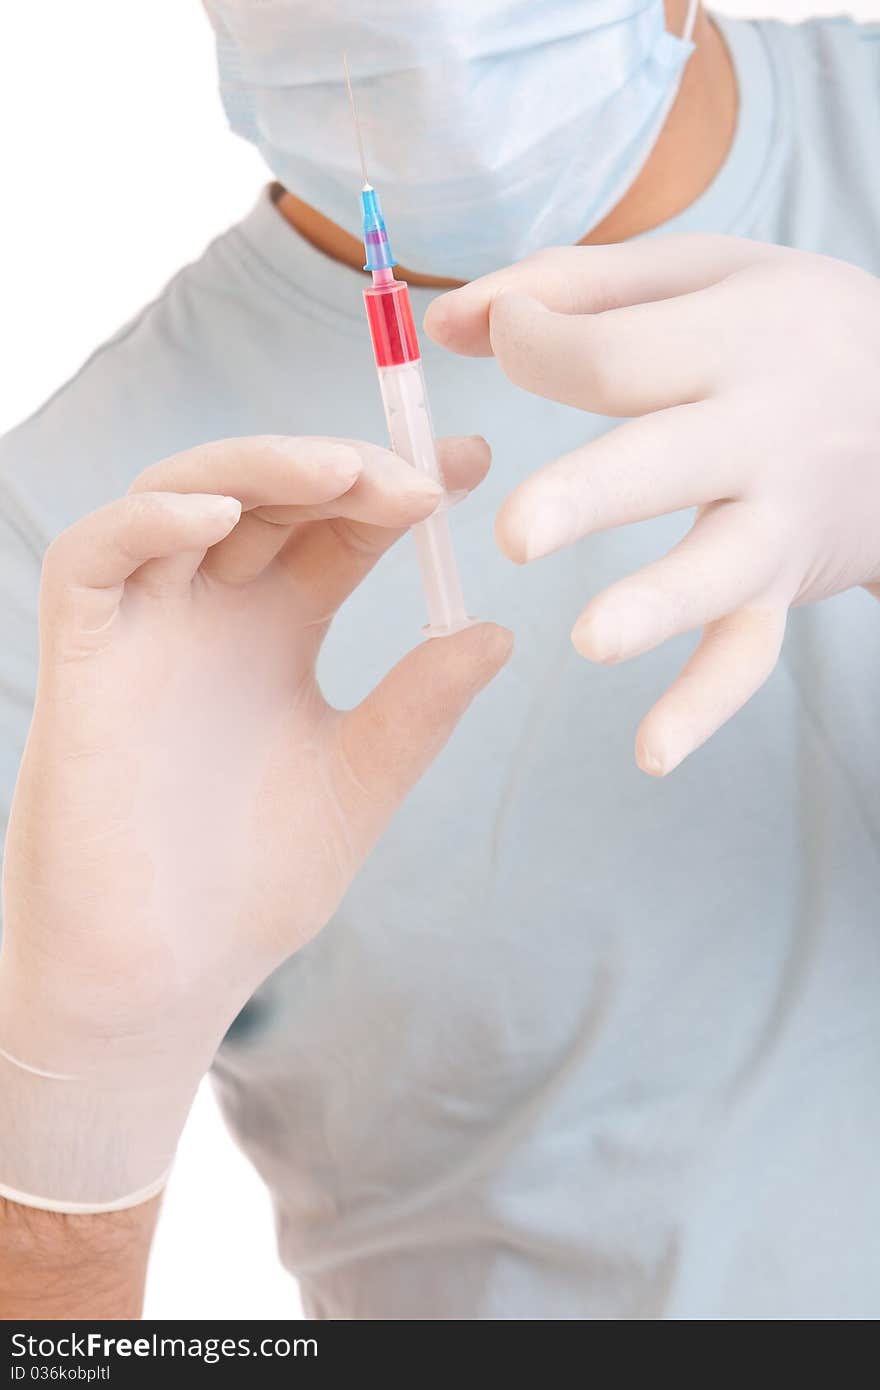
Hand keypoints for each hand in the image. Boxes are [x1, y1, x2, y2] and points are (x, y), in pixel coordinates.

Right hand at [0, 434, 510, 1209]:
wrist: (163, 981)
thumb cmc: (251, 890)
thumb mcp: (359, 783)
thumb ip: (418, 709)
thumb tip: (499, 633)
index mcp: (277, 631)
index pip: (340, 525)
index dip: (399, 486)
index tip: (472, 464)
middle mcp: (212, 612)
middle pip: (272, 492)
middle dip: (343, 467)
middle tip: (416, 477)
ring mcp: (145, 627)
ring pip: (185, 494)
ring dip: (260, 467)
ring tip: (341, 474)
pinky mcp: (81, 658)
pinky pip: (95, 555)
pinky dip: (149, 519)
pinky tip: (220, 517)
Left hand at [425, 237, 879, 773]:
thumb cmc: (783, 328)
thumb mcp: (700, 275)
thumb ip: (573, 286)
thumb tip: (450, 319)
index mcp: (730, 340)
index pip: (613, 355)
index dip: (535, 345)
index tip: (498, 335)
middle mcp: (757, 434)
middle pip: (668, 463)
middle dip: (594, 497)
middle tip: (520, 533)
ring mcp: (774, 520)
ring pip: (717, 569)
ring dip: (658, 608)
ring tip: (590, 640)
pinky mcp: (780, 587)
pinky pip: (748, 652)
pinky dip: (705, 706)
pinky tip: (651, 753)